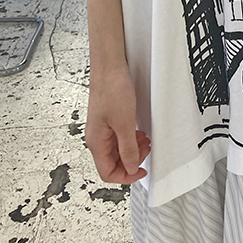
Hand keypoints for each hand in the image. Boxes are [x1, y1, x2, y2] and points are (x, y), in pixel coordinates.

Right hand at [85, 64, 150, 183]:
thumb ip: (127, 148)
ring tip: (145, 141)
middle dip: (131, 161)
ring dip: (132, 149)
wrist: (109, 67)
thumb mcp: (124, 123)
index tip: (141, 171)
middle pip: (112, 162)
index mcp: (96, 142)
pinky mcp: (107, 118)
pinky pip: (117, 137)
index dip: (126, 176)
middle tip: (146, 151)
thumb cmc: (112, 89)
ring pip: (116, 150)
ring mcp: (101, 128)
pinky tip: (138, 133)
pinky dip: (130, 139)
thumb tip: (130, 167)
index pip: (107, 173)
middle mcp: (96, 137)